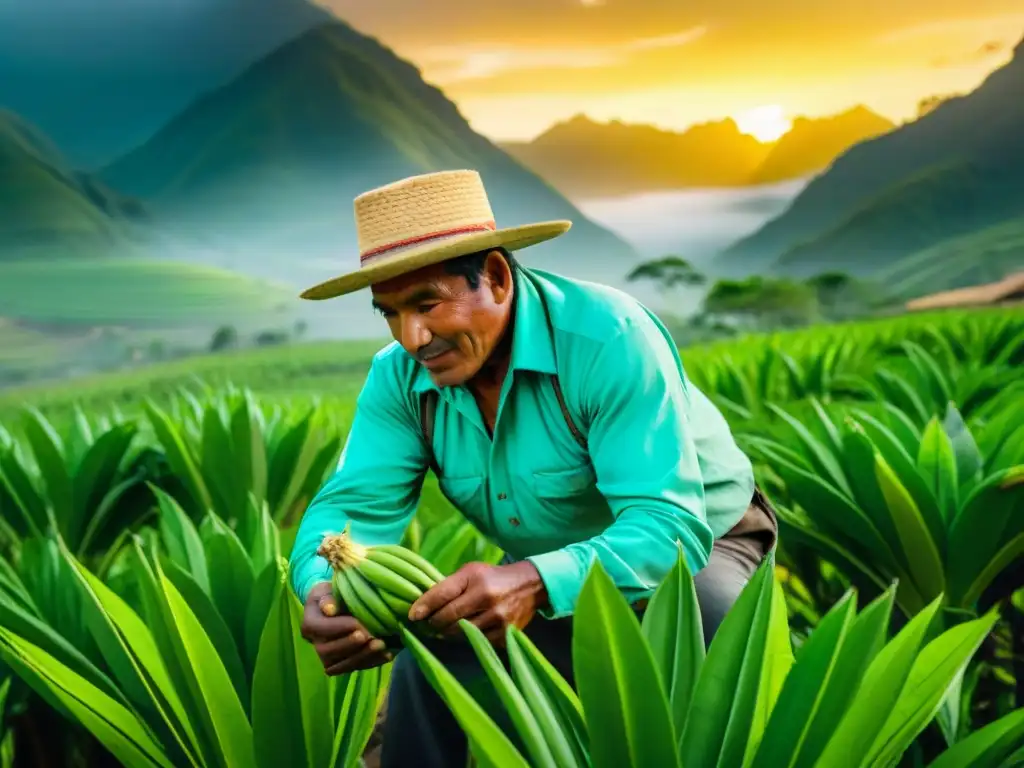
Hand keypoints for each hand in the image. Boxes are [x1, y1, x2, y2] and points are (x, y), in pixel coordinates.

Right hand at [300, 581, 391, 674]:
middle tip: (371, 636)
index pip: (321, 629)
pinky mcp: (343, 664)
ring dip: (363, 656)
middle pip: (328, 652)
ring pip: (342, 665)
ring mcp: (328, 657)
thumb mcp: (327, 590)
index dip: (339, 628)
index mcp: (309, 625)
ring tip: (382, 645)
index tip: (358, 623)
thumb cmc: (332, 594)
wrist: (335, 607)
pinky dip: (372, 662)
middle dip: (351, 645)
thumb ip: (328, 598)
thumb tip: (330, 609)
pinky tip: (387, 654)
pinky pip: (355, 668)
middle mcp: (315, 645)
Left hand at [408, 561, 547, 644]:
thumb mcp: (470, 572)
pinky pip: (476, 642)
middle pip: (448, 618)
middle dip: (434, 623)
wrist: (530, 586)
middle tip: (426, 624)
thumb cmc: (493, 577)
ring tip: (442, 629)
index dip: (424, 606)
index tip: (412, 616)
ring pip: (460, 633)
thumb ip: (449, 586)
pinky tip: (464, 632)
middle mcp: (486, 598)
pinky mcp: (505, 634)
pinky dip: (466, 639)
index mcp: (475, 579)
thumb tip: (422, 605)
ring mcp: (497, 618)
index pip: (442, 594)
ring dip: (447, 633)